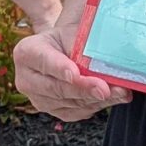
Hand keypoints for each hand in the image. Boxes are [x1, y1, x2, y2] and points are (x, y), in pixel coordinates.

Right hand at [12, 25, 128, 120]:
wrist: (65, 49)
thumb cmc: (68, 37)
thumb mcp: (74, 32)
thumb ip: (83, 46)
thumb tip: (104, 61)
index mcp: (26, 52)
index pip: (44, 61)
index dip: (60, 69)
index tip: (75, 74)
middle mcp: (26, 80)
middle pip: (56, 88)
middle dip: (84, 89)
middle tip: (105, 88)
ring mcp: (38, 99)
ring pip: (69, 103)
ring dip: (96, 99)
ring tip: (119, 92)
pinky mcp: (54, 111)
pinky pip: (76, 112)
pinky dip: (96, 106)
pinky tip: (112, 98)